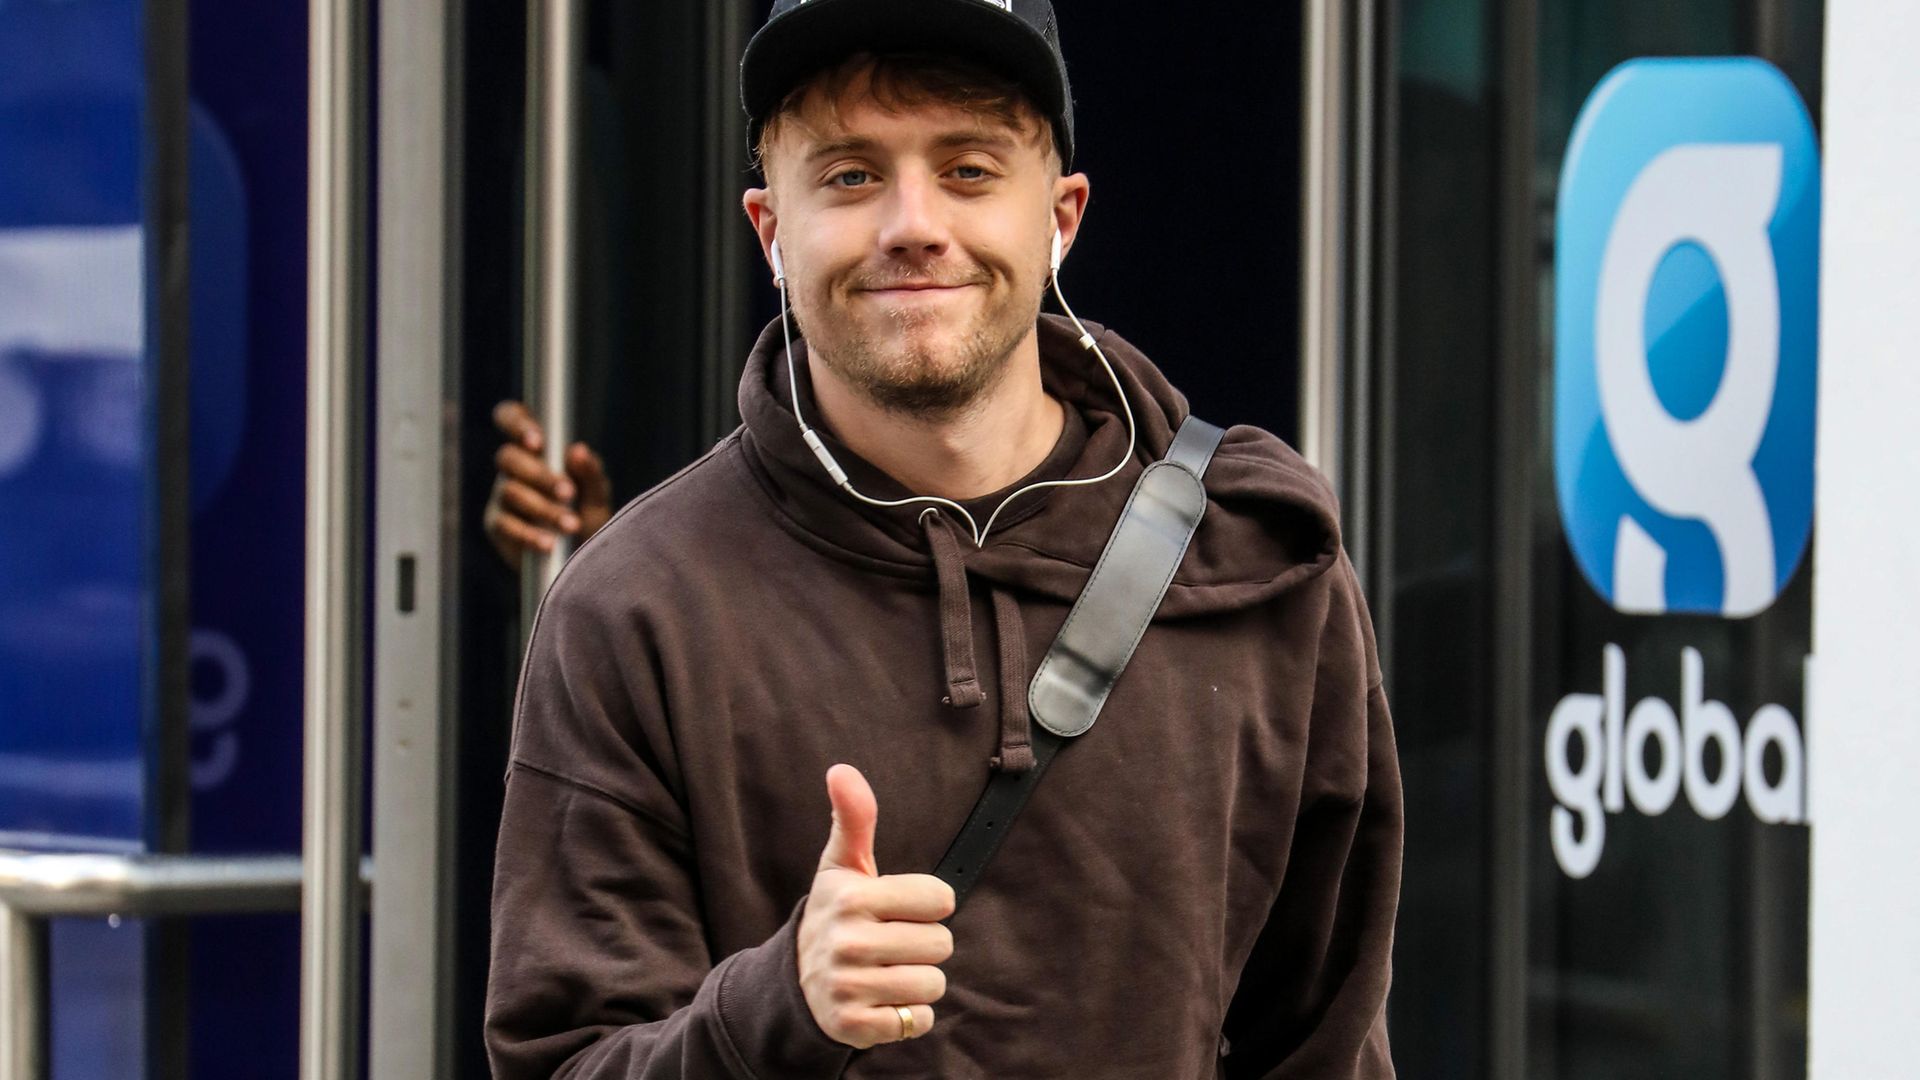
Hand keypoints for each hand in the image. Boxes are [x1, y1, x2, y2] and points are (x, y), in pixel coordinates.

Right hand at [482, 399, 612, 568]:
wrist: (582, 562)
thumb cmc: (589, 520)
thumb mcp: (598, 497)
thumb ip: (590, 472)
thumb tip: (578, 450)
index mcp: (537, 449)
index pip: (511, 418)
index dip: (516, 422)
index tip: (538, 441)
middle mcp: (514, 469)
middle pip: (508, 457)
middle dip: (540, 475)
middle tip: (569, 493)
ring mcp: (502, 497)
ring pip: (510, 492)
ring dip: (544, 508)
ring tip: (571, 525)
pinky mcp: (497, 526)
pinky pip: (506, 525)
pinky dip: (530, 535)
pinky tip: (549, 544)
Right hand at [797, 765, 954, 1048]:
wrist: (795, 982)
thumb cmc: (836, 915)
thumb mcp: (841, 866)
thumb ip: (853, 818)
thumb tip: (841, 769)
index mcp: (852, 899)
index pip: (940, 899)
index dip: (929, 904)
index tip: (901, 907)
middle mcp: (848, 943)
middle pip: (941, 944)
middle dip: (924, 945)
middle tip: (892, 943)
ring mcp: (849, 987)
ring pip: (932, 984)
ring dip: (918, 981)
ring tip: (888, 971)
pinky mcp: (854, 1026)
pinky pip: (918, 1021)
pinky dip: (909, 1015)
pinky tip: (883, 1001)